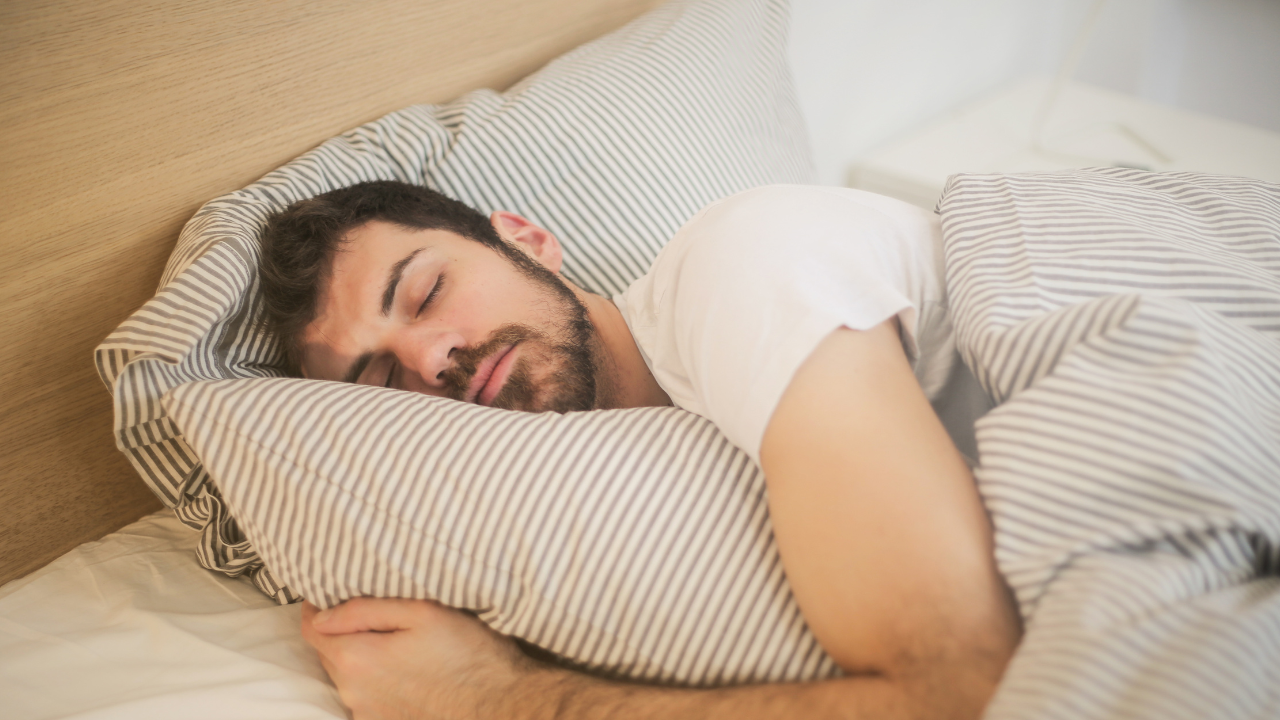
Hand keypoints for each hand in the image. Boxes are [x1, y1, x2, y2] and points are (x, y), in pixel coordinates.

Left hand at [301, 598, 535, 719]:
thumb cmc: (466, 653)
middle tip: (370, 610)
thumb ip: (364, 610)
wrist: (500, 704)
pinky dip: (374, 677)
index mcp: (355, 659)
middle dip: (340, 630)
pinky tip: (403, 666)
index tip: (329, 591)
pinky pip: (366, 694)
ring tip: (392, 639)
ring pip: (347, 675)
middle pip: (328, 652)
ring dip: (359, 655)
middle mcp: (352, 692)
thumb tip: (321, 613)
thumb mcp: (421, 612)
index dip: (315, 606)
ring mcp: (367, 712)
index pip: (312, 629)